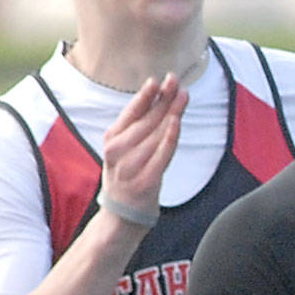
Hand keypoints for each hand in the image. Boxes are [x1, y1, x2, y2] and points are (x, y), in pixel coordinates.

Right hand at [100, 73, 188, 223]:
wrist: (122, 215)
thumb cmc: (128, 175)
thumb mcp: (124, 149)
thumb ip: (139, 127)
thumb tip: (161, 98)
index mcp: (112, 140)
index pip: (131, 112)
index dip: (146, 95)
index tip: (159, 79)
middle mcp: (118, 152)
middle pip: (146, 120)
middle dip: (163, 99)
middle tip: (176, 81)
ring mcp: (131, 167)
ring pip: (155, 135)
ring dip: (171, 113)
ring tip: (183, 96)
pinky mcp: (145, 182)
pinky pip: (161, 156)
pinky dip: (169, 138)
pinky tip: (176, 123)